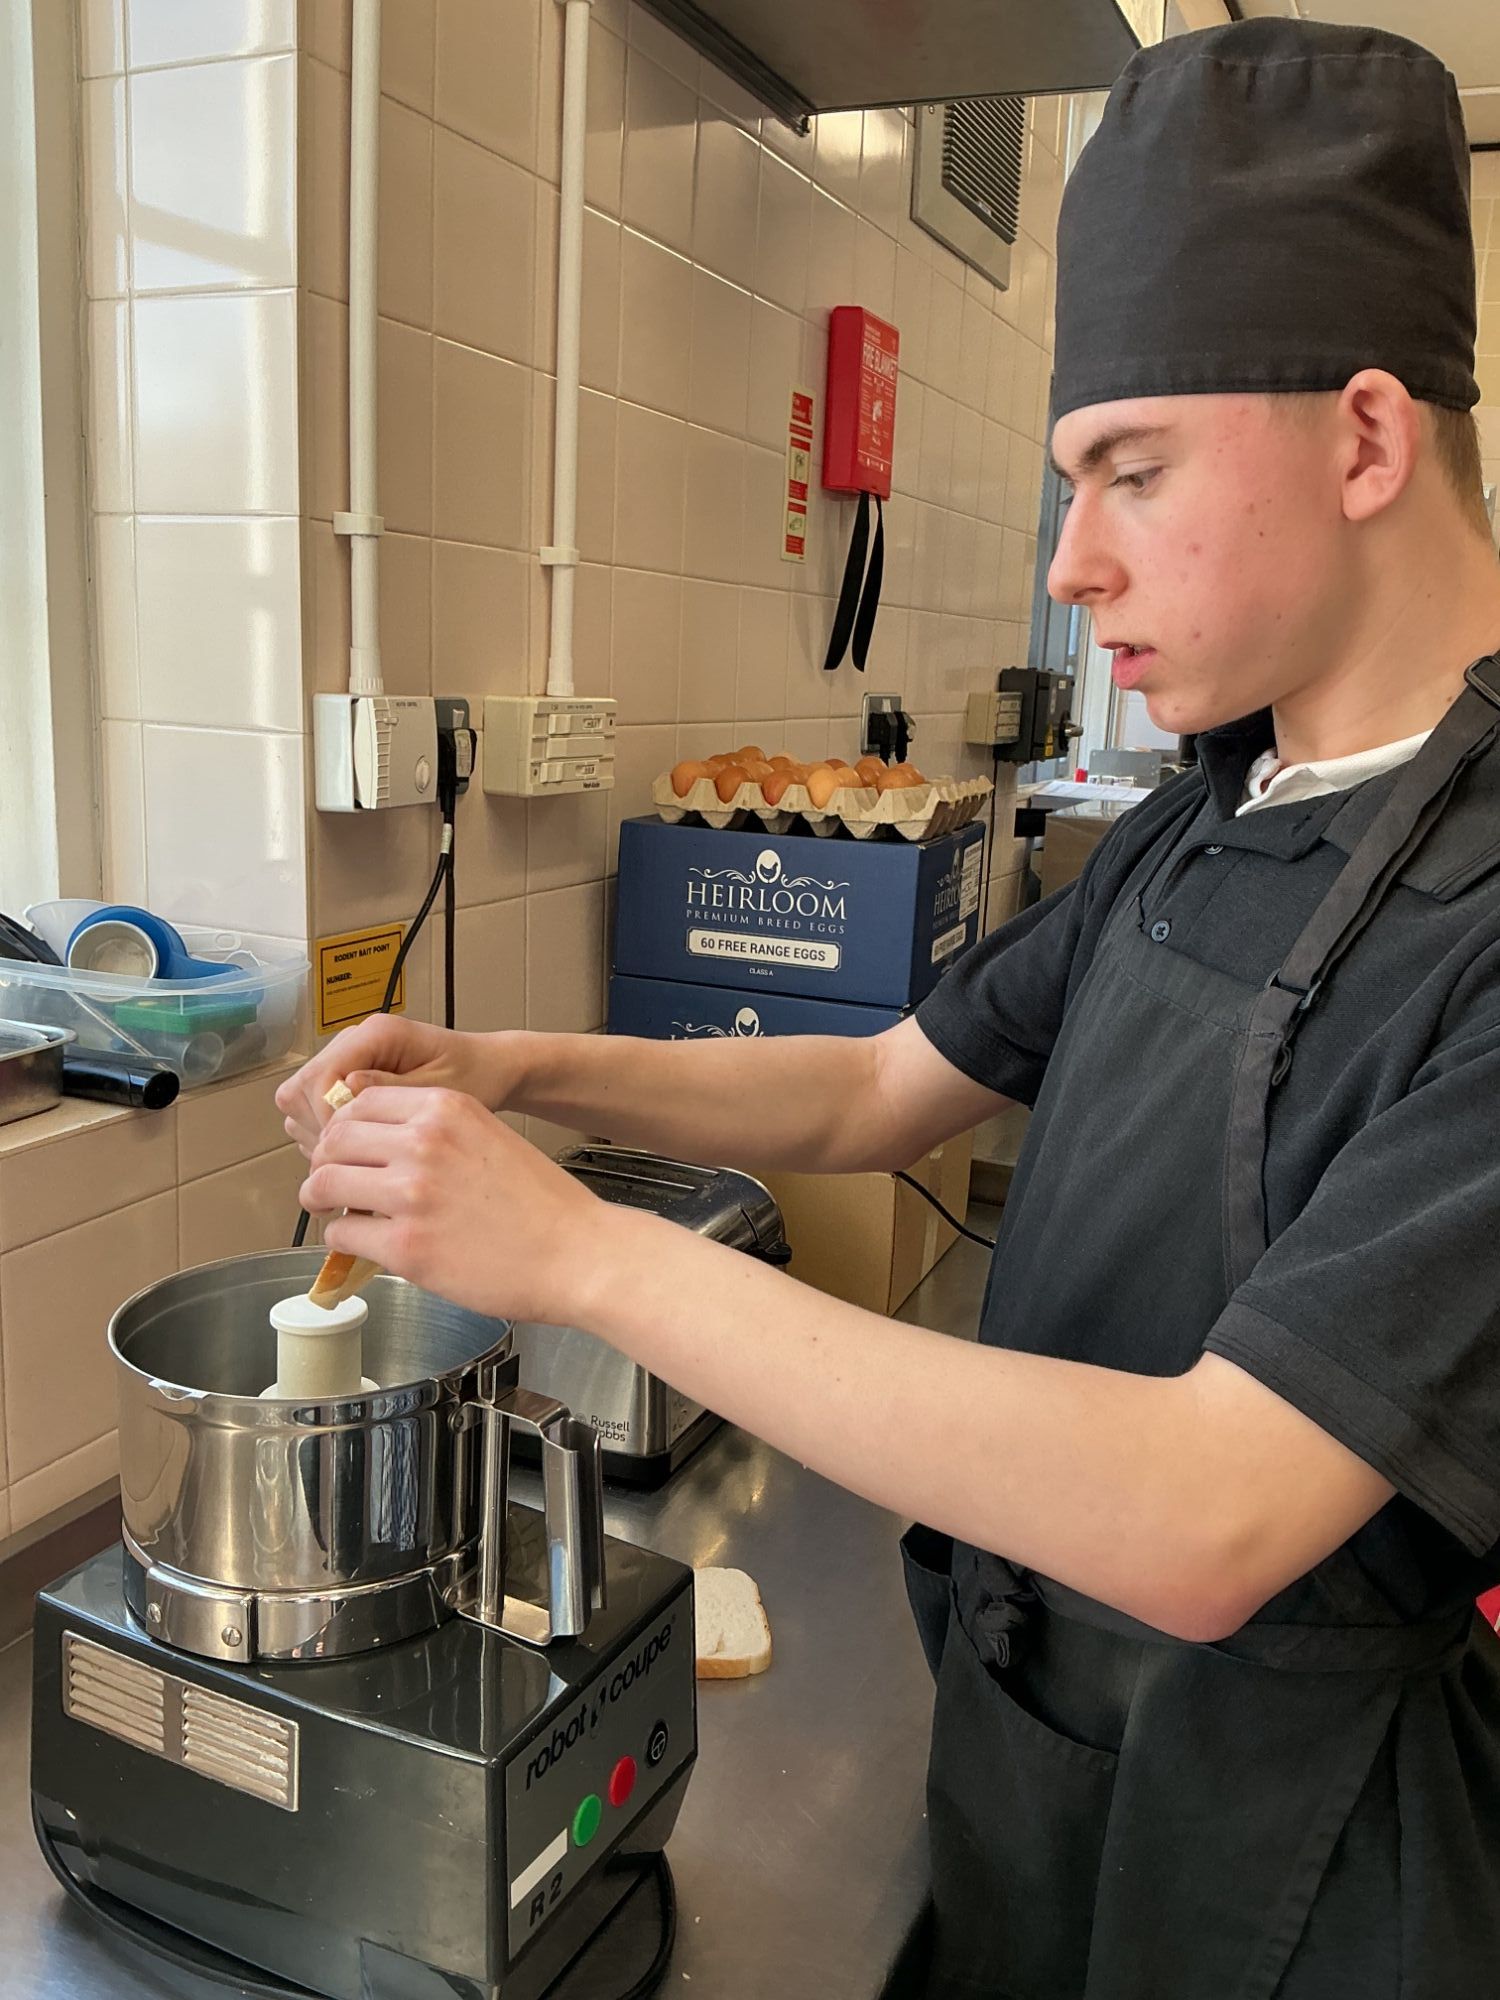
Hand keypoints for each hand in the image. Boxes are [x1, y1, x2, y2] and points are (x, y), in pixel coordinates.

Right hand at [277, 1019, 523, 1155]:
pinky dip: (329, 1135)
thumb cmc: (475, 1076)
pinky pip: (315, 1110)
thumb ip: (394, 1089)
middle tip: (351, 1162)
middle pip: (301, 1090)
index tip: (349, 1154)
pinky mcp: (348, 1080)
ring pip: (301, 1102)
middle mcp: (355, 1042)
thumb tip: (347, 1088)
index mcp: (377, 1034)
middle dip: (319, 1131)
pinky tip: (360, 1153)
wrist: (490, 1070)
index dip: (327, 1120)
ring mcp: (348, 1061)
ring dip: (321, 1135)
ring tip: (358, 1160)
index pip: (321, 1078)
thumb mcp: (441, 1090)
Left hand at [300, 1086, 609, 1324]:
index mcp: (445, 1108)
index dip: (343, 1125)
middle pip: (335, 1139)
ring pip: (325, 1185)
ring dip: (321, 1200)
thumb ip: (436, 1132)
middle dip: (323, 1162)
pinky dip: (342, 1242)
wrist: (577, 1253)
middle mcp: (422, 1143)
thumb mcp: (489, 1136)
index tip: (344, 1146)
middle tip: (329, 1183)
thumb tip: (382, 1149)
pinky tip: (361, 1245)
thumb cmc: (543, 1204)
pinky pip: (343, 1236)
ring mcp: (410, 1195)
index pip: (360, 1100)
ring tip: (333, 1213)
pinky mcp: (406, 1247)